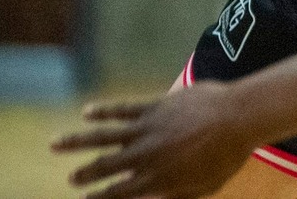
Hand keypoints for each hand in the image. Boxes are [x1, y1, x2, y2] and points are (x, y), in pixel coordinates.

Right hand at [55, 86, 255, 198]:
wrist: (242, 116)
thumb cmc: (228, 155)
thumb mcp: (203, 187)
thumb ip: (176, 196)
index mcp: (158, 179)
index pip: (119, 193)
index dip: (99, 198)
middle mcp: (146, 156)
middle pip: (106, 167)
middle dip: (85, 173)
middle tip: (71, 178)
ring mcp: (149, 129)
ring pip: (104, 136)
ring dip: (77, 141)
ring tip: (55, 144)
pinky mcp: (155, 106)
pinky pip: (123, 108)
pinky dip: (103, 110)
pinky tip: (87, 111)